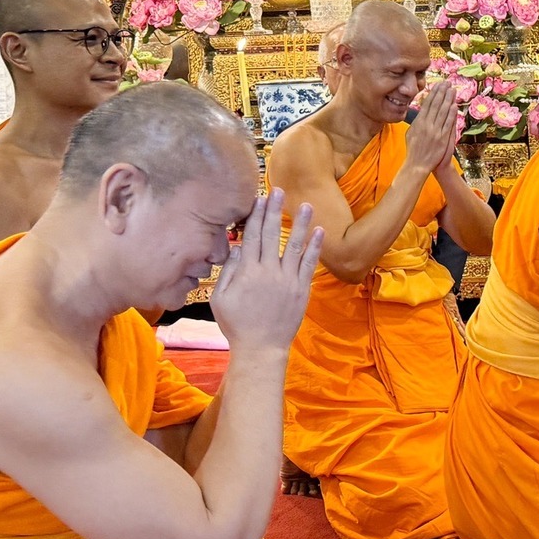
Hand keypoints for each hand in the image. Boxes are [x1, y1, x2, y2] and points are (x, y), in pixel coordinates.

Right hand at [211, 190, 322, 351]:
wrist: (261, 348)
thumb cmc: (236, 324)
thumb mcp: (220, 298)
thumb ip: (229, 271)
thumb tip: (237, 247)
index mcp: (247, 272)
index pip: (252, 236)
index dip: (256, 215)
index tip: (260, 197)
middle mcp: (269, 272)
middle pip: (271, 235)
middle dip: (275, 211)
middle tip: (279, 190)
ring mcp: (287, 280)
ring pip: (294, 245)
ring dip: (300, 224)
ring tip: (305, 205)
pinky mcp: (301, 289)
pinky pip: (309, 264)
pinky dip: (314, 247)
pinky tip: (319, 232)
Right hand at [405, 78, 460, 171]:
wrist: (417, 165)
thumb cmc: (414, 150)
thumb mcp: (410, 134)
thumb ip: (416, 123)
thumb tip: (420, 113)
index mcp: (418, 122)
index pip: (427, 104)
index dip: (433, 94)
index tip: (438, 85)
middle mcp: (427, 124)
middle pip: (435, 105)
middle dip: (442, 92)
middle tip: (447, 83)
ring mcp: (435, 131)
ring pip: (442, 111)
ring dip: (448, 99)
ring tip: (452, 89)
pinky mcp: (442, 138)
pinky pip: (448, 123)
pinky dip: (451, 114)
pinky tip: (454, 105)